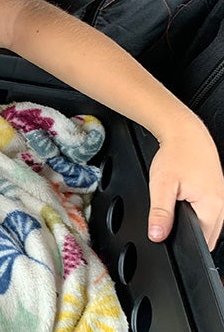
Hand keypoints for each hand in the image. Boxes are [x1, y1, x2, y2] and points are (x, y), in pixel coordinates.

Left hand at [147, 118, 223, 249]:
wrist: (185, 133)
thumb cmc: (176, 155)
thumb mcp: (162, 186)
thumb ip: (160, 213)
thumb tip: (157, 235)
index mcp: (212, 207)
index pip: (203, 242)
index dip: (183, 243)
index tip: (170, 235)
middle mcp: (223, 205)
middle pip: (207, 235)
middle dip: (187, 233)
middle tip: (170, 215)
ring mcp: (222, 198)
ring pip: (209, 224)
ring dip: (192, 222)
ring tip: (177, 203)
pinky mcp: (218, 192)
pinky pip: (209, 212)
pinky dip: (196, 211)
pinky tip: (184, 200)